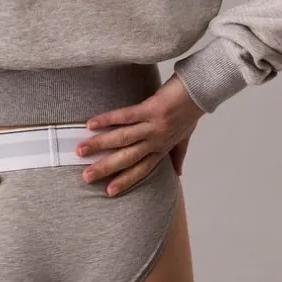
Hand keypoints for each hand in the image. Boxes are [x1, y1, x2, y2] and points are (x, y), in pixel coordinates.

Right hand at [75, 74, 204, 194]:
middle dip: (105, 168)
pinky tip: (91, 123)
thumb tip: (178, 174)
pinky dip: (107, 120)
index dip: (125, 180)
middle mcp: (156, 141)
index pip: (141, 169)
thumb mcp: (185, 138)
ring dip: (99, 145)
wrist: (201, 90)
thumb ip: (178, 155)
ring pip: (122, 139)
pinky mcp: (151, 109)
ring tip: (80, 150)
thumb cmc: (190, 112)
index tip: (108, 192)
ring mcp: (153, 126)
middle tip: (85, 177)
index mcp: (162, 148)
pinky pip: (125, 116)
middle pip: (127, 158)